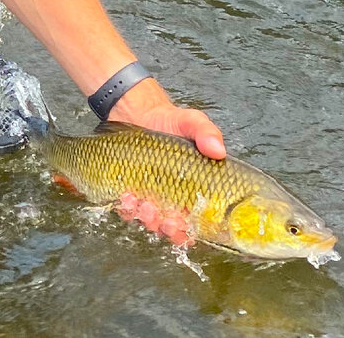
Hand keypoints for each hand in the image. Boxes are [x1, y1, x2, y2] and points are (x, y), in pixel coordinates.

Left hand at [106, 81, 223, 245]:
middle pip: (172, 227)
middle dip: (167, 227)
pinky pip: (127, 208)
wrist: (136, 112)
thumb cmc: (169, 121)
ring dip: (146, 218)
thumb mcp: (191, 122)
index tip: (185, 224)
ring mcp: (149, 196)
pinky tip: (125, 196)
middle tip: (164, 218)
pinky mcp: (128, 189)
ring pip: (148, 220)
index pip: (197, 221)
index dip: (191, 230)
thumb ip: (206, 132)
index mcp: (193, 190)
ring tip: (142, 204)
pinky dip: (126, 208)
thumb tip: (218, 150)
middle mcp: (172, 198)